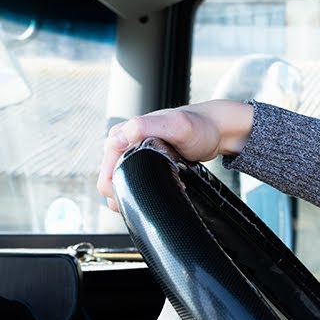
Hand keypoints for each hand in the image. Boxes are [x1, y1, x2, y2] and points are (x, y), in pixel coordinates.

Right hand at [96, 99, 254, 211]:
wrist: (214, 130)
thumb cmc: (198, 126)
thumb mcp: (175, 125)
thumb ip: (144, 127)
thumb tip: (117, 138)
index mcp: (120, 135)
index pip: (106, 175)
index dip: (120, 190)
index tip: (146, 191)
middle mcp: (121, 144)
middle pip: (111, 183)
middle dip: (130, 193)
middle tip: (157, 190)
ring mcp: (130, 153)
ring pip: (122, 184)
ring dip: (138, 192)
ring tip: (161, 188)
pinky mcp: (141, 161)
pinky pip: (134, 181)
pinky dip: (145, 189)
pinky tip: (161, 187)